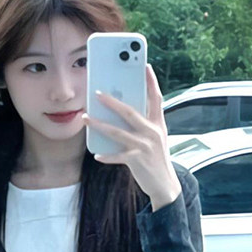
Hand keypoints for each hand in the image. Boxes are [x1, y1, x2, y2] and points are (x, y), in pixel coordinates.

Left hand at [83, 63, 179, 208]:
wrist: (165, 185)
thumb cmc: (156, 159)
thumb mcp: (155, 138)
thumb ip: (143, 124)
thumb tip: (121, 112)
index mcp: (158, 124)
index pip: (156, 98)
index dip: (151, 81)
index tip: (146, 66)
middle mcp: (153, 132)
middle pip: (130, 112)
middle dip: (112, 102)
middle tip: (97, 93)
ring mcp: (145, 146)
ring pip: (118, 132)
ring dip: (99, 124)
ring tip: (86, 117)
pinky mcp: (137, 161)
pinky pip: (117, 156)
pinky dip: (107, 156)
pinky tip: (96, 154)